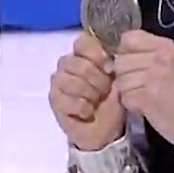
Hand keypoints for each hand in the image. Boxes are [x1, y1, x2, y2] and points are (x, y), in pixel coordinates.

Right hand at [48, 33, 125, 150]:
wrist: (105, 130)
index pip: (82, 42)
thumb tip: (111, 62)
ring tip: (96, 102)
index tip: (109, 68)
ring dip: (90, 94)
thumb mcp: (119, 82)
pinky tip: (88, 112)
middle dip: (97, 80)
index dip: (96, 54)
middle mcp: (67, 64)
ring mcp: (58, 82)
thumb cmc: (111, 102)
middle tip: (105, 91)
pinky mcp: (54, 100)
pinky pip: (70, 100)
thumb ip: (112, 67)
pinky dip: (84, 108)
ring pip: (72, 81)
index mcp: (83, 55)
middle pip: (78, 63)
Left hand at [113, 30, 173, 144]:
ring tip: (142, 95)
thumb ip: (149, 53)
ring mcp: (152, 78)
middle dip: (125, 74)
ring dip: (127, 90)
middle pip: (121, 60)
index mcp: (166, 47)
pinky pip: (124, 96)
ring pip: (120, 80)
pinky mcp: (145, 97)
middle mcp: (159, 59)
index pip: (129, 38)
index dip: (125, 51)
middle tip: (138, 83)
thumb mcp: (173, 62)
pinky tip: (143, 105)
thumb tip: (120, 53)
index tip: (132, 62)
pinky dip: (131, 103)